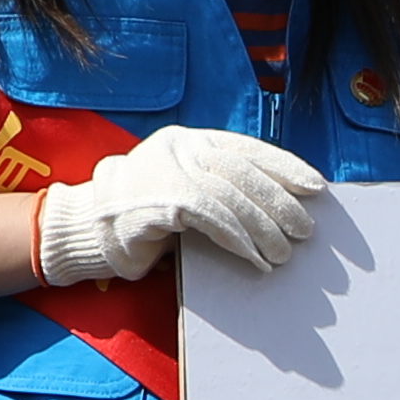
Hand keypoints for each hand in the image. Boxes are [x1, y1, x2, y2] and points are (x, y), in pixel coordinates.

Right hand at [38, 126, 328, 283]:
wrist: (84, 230)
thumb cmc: (142, 217)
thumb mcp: (184, 190)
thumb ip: (220, 189)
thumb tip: (278, 207)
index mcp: (188, 140)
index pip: (245, 148)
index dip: (284, 166)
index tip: (316, 186)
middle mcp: (177, 148)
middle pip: (241, 171)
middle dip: (279, 200)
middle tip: (305, 228)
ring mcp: (163, 171)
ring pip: (228, 195)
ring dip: (263, 227)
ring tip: (284, 251)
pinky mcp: (155, 201)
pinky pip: (208, 218)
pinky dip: (237, 239)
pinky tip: (255, 259)